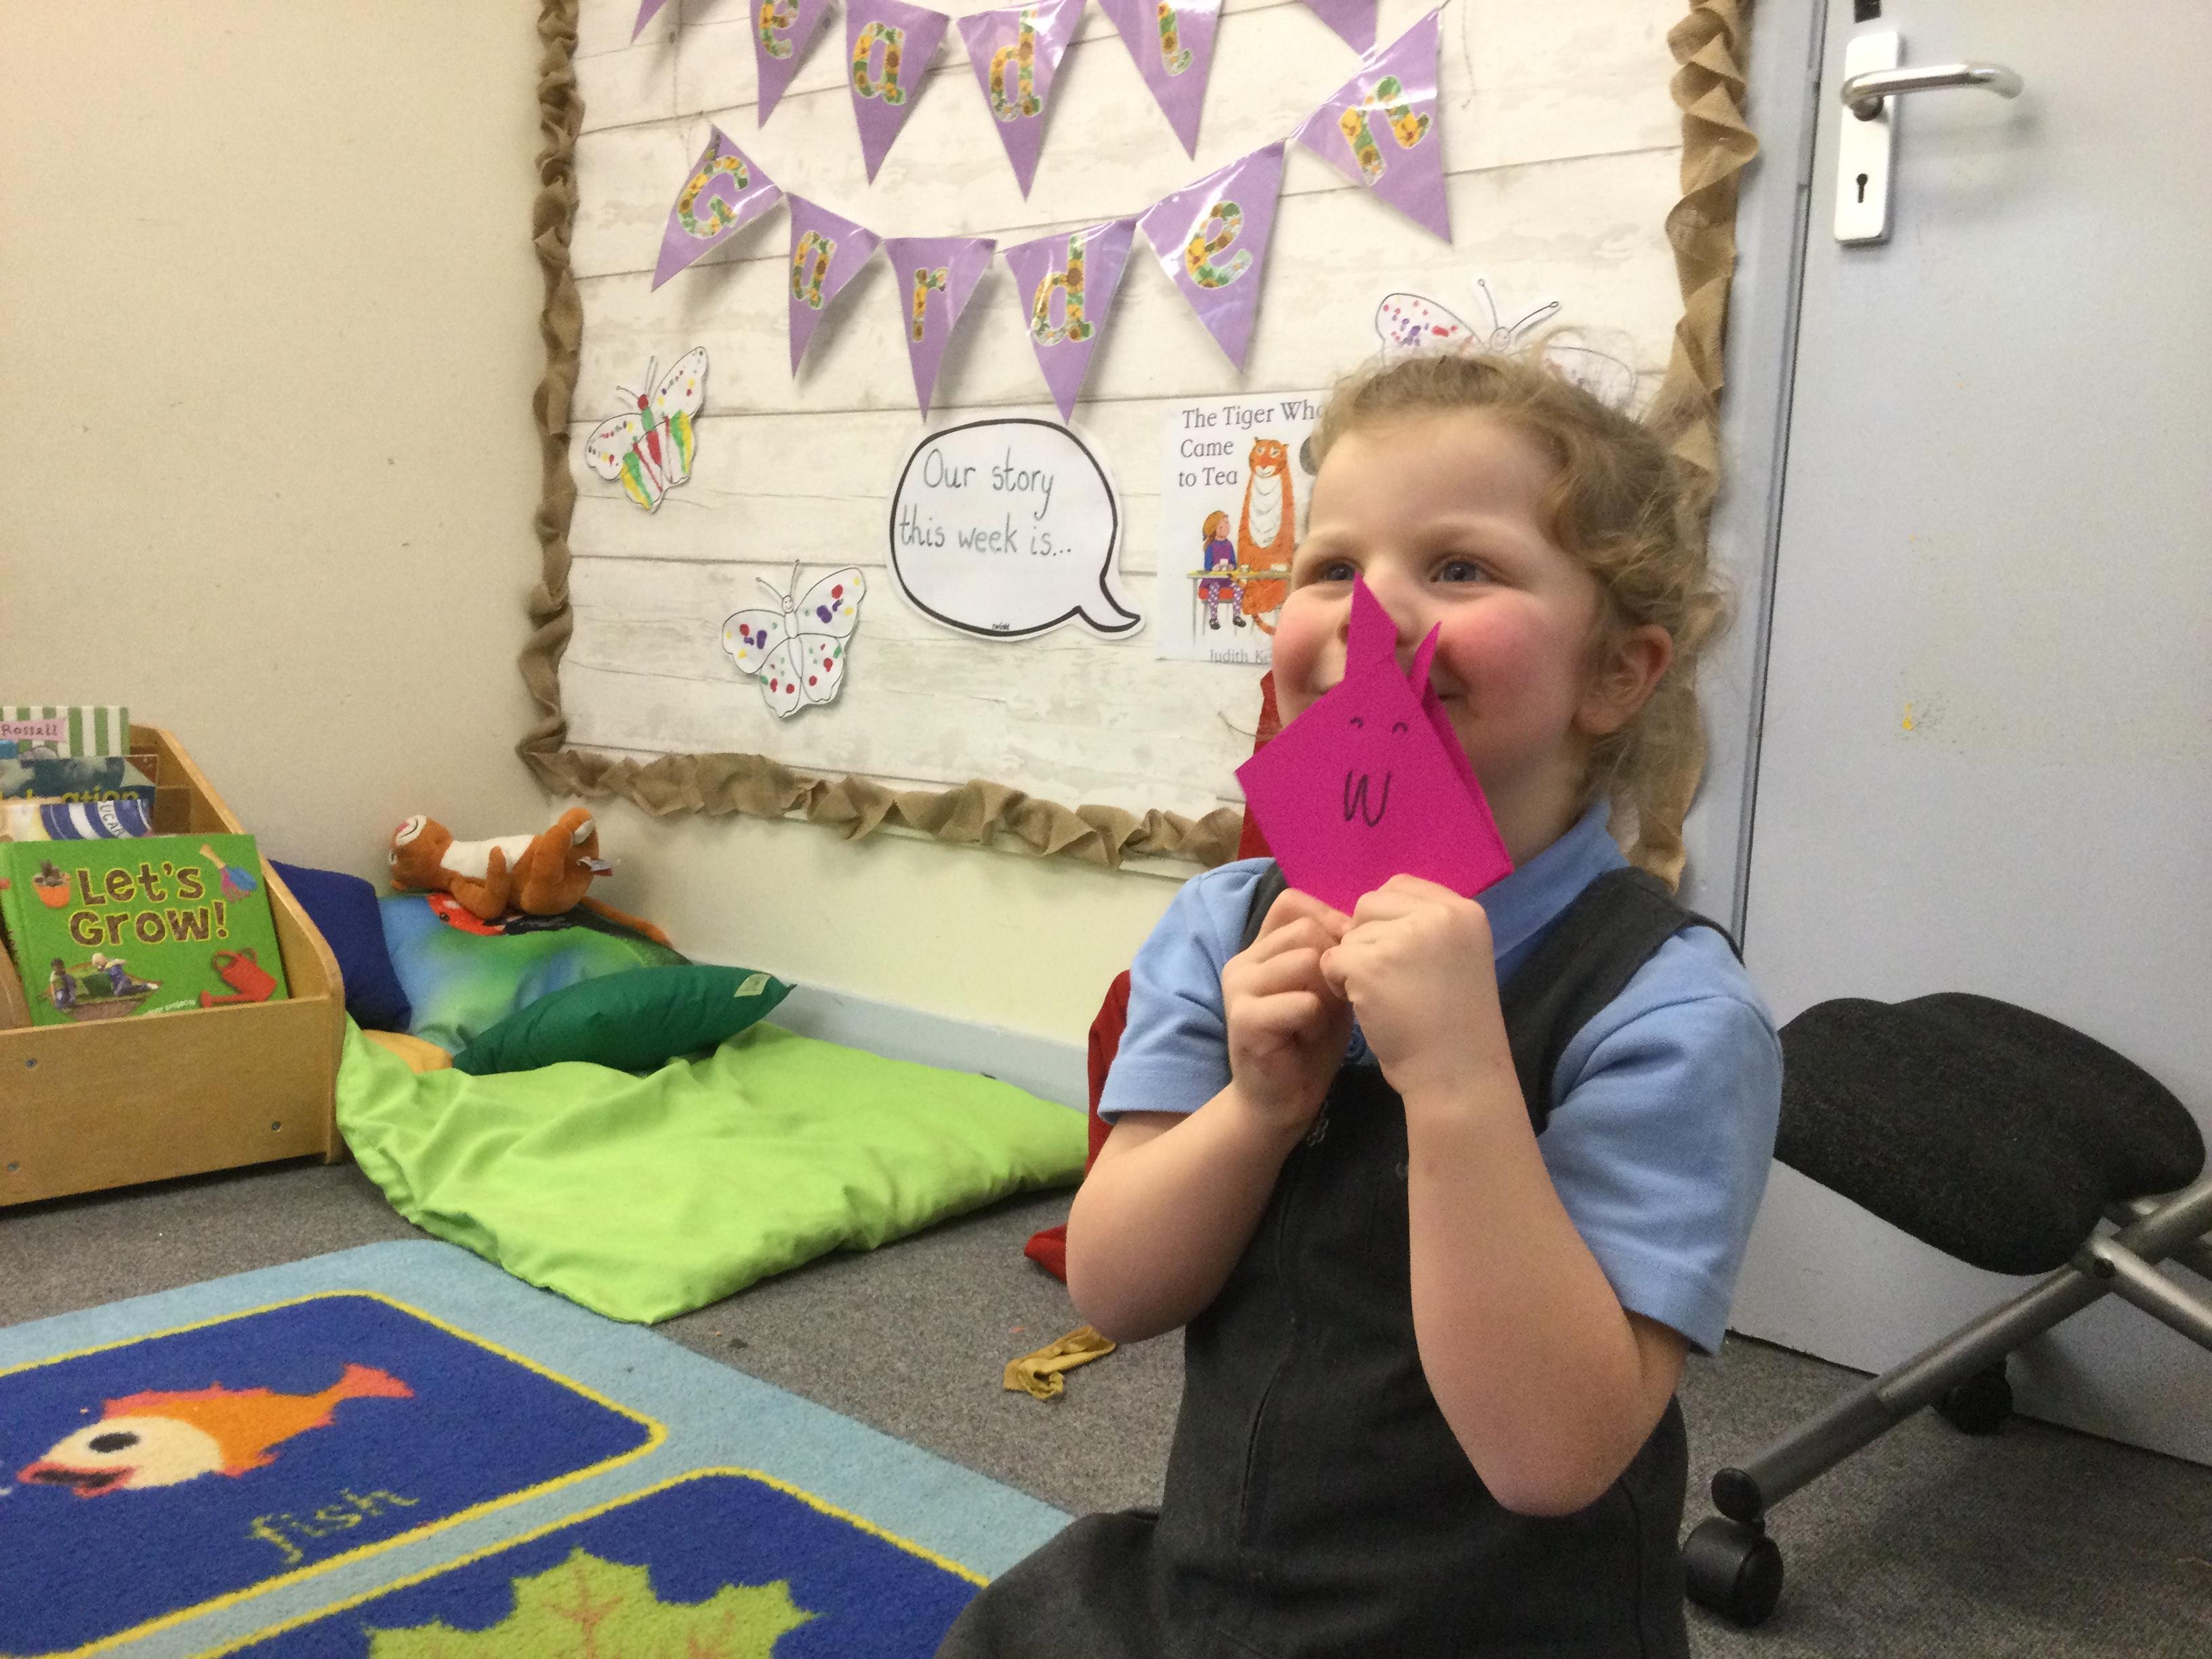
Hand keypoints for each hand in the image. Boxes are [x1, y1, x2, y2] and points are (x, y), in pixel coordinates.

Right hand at [1221, 887, 1354, 1135]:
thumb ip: (1335, 955)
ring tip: (1318, 1020)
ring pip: (1305, 961)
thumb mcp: (1328, 989)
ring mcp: (1238, 988)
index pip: (1291, 903)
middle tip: (1333, 998)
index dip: (1328, 919)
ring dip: (1325, 993)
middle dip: (1333, 960)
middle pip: (1304, 929)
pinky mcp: (1244, 1020)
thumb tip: (1355, 923)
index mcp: (1260, 949)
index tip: (1347, 954)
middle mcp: (1243, 961)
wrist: (1281, 1101)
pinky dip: (1317, 1020)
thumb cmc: (1308, 1044)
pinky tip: (1308, 1038)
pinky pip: (1302, 1002)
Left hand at [1320, 876, 1512, 1107]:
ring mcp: (1404, 938)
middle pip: (1370, 904)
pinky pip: (1332, 959)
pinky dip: (1339, 984)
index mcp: (1465, 911)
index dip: (1388, 920)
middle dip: (1367, 939)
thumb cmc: (1456, 1025)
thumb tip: (1368, 912)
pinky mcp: (1371, 964)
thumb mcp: (1457, 959)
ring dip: (1353, 964)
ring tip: (1383, 998)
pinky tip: (1366, 1007)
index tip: (1398, 959)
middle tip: (1387, 979)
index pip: (1403, 887)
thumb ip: (1426, 929)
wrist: (1457, 1074)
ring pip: (1350, 934)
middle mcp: (1439, 916)